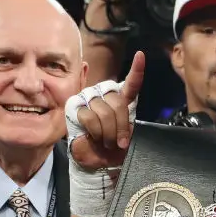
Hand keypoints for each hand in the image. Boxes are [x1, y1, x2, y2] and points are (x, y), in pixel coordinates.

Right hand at [68, 51, 145, 169]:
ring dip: (108, 132)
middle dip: (120, 126)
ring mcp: (89, 98)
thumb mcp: (125, 135)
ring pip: (104, 111)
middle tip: (119, 142)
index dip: (136, 70)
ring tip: (107, 142)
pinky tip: (94, 137)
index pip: (131, 83)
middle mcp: (105, 94)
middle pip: (117, 103)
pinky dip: (95, 131)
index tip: (140, 55)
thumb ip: (126, 124)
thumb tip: (124, 128)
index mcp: (121, 99)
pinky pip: (90, 117)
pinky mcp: (75, 106)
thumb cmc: (113, 146)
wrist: (97, 161)